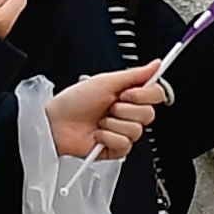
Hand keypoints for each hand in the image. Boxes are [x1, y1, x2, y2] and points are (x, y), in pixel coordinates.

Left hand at [48, 60, 166, 159]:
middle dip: (125, 109)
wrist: (57, 122)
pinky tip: (98, 134)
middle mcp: (128, 113)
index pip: (156, 95)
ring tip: (100, 121)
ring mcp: (122, 132)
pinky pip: (125, 144)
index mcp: (128, 95)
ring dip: (113, 124)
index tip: (127, 93)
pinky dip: (108, 138)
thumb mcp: (106, 81)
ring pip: (136, 130)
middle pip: (148, 114)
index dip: (144, 95)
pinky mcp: (116, 149)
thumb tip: (156, 64)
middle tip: (109, 107)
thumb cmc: (75, 100)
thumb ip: (135, 74)